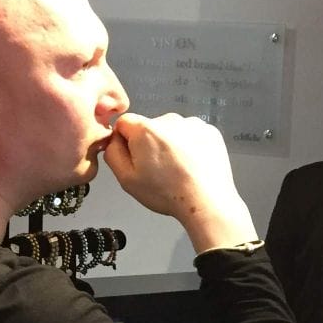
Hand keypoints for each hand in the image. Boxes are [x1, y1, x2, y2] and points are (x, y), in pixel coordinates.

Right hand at [102, 112, 257, 251]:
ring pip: (171, 131)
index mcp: (145, 129)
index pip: (124, 123)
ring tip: (178, 170)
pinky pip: (191, 135)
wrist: (207, 202)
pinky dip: (190, 146)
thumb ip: (112, 153)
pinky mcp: (209, 131)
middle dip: (149, 144)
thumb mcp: (126, 179)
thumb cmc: (168, 194)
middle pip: (149, 127)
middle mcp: (169, 120)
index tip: (135, 159)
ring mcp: (192, 124)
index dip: (125, 141)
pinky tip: (192, 165)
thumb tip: (113, 139)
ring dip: (171, 145)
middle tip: (159, 170)